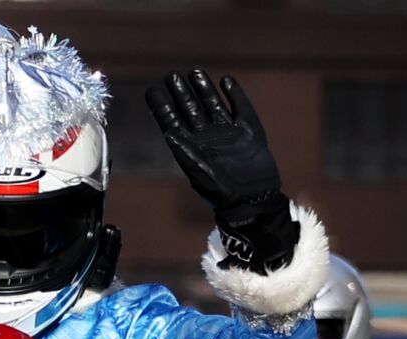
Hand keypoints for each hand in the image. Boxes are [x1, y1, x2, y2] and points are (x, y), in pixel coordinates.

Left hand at [146, 69, 298, 273]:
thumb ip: (186, 153)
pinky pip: (240, 107)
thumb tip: (168, 133)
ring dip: (204, 89)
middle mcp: (207, 136)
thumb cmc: (223, 192)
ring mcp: (227, 131)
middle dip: (180, 92)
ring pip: (212, 104)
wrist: (253, 198)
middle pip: (190, 108)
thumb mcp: (201, 173)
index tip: (152, 88)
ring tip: (194, 72)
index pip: (172, 121)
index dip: (162, 105)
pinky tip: (225, 81)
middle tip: (172, 75)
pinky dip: (234, 94)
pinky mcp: (248, 129)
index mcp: (191, 146)